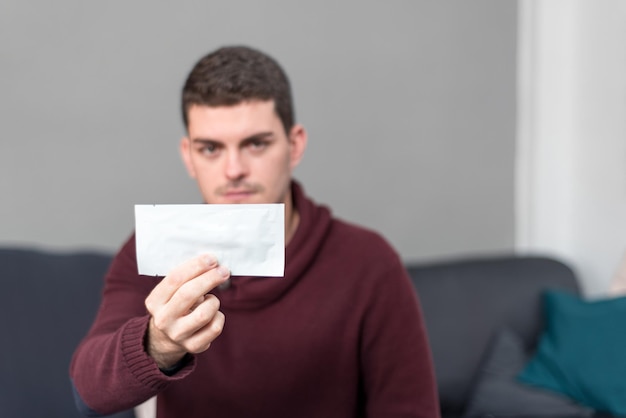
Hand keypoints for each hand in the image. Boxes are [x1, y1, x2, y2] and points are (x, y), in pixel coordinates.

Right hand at [144, 254, 229, 368]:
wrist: (168, 338)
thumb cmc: (176, 305)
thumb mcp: (172, 292)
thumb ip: (186, 278)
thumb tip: (212, 263)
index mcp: (155, 301)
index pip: (175, 279)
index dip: (195, 266)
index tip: (212, 259)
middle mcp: (163, 319)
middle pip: (188, 294)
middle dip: (209, 279)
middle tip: (223, 271)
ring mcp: (177, 335)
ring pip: (204, 313)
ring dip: (214, 301)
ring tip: (211, 299)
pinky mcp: (193, 346)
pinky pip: (215, 327)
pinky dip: (219, 317)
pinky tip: (213, 314)